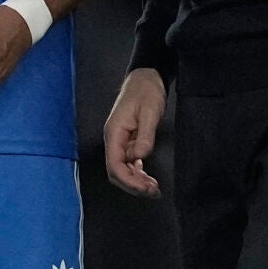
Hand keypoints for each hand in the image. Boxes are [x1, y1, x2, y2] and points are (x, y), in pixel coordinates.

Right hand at [104, 67, 165, 196]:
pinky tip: (148, 176)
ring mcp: (120, 140)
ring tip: (154, 188)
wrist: (146, 77)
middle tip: (153, 191)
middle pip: (116, 171)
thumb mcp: (150, 112)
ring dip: (136, 181)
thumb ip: (145, 136)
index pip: (114, 165)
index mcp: (114, 133)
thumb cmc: (146, 91)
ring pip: (122, 169)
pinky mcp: (128, 140)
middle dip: (133, 185)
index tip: (146, 188)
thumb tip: (139, 157)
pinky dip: (137, 172)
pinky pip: (129, 162)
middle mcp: (114, 139)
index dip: (128, 181)